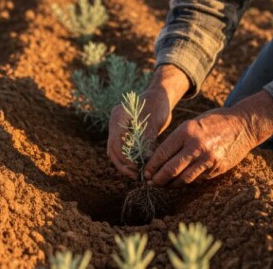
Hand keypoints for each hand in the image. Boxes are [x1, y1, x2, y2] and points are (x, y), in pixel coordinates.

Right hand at [107, 65, 189, 179]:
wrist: (160, 96)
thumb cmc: (157, 104)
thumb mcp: (153, 121)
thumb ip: (148, 138)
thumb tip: (146, 159)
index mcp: (118, 116)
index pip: (116, 141)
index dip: (125, 157)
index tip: (136, 167)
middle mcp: (115, 123)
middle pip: (112, 149)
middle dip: (123, 164)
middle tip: (135, 176)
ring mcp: (119, 129)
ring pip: (116, 152)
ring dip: (125, 165)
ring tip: (137, 176)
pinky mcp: (125, 135)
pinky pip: (124, 151)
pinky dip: (130, 160)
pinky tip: (139, 169)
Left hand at [144, 90, 272, 186]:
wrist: (243, 125)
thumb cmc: (214, 122)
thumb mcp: (193, 124)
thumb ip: (178, 139)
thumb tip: (158, 158)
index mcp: (186, 131)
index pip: (163, 153)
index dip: (151, 166)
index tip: (145, 172)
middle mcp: (196, 145)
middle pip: (171, 169)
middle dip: (158, 179)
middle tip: (150, 183)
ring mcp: (208, 158)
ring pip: (184, 178)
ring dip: (171, 184)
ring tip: (163, 185)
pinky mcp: (217, 168)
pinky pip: (197, 179)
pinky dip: (186, 182)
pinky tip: (179, 182)